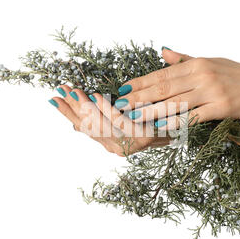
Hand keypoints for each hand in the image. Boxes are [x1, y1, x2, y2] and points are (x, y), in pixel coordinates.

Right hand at [49, 85, 170, 155]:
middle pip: (87, 127)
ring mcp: (127, 146)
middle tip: (62, 90)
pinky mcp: (141, 139)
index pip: (83, 127)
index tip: (54, 99)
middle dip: (72, 109)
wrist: (185, 131)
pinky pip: (118, 123)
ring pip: (99, 126)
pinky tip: (97, 96)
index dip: (68, 114)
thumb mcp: (126, 120)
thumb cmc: (155, 123)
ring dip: (85, 108)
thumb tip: (76, 123)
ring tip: (75, 91)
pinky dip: (106, 110)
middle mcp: (116, 147)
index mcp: (111, 142)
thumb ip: (103, 119)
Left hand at [114, 48, 239, 128]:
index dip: (141, 82)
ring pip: (174, 102)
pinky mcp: (222, 107)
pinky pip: (193, 117)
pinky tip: (161, 127)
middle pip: (164, 87)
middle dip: (140, 97)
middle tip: (121, 105)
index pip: (162, 73)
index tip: (123, 89)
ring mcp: (211, 91)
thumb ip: (186, 60)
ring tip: (133, 117)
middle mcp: (202, 75)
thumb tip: (163, 52)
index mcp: (197, 64)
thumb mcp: (212, 61)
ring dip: (151, 111)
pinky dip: (176, 123)